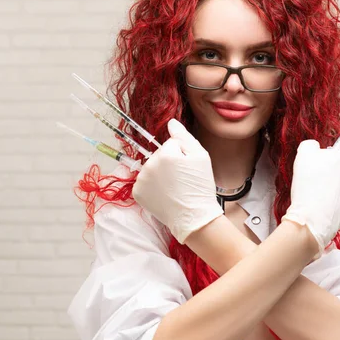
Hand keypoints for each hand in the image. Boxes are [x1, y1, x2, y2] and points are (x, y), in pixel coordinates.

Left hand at [132, 119, 223, 243]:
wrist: (194, 217)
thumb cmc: (200, 186)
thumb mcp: (201, 157)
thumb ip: (184, 136)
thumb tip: (170, 122)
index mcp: (164, 154)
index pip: (171, 144)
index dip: (182, 154)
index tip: (189, 168)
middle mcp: (148, 165)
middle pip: (159, 155)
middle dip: (170, 163)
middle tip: (182, 179)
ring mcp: (141, 180)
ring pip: (152, 167)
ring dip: (160, 174)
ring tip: (174, 188)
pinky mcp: (137, 192)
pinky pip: (145, 181)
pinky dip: (153, 186)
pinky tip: (164, 194)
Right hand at [281, 140, 339, 259]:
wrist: (313, 216)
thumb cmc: (305, 187)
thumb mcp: (301, 157)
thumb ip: (310, 145)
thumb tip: (316, 146)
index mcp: (337, 154)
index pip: (330, 156)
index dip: (322, 165)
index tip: (319, 173)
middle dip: (333, 174)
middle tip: (319, 186)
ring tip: (326, 197)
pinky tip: (334, 204)